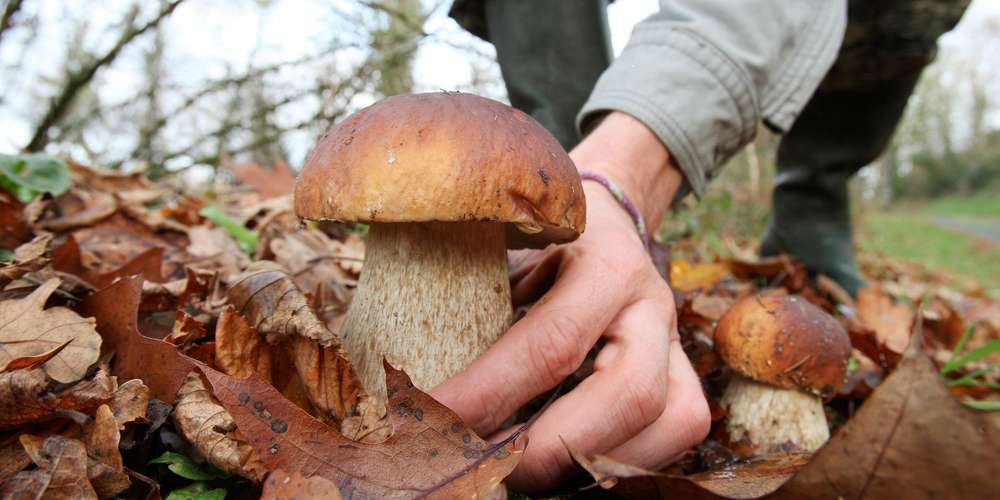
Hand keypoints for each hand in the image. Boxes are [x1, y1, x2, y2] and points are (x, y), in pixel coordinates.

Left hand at [431, 183, 709, 489]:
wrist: (606, 220)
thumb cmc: (538, 237)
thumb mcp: (504, 242)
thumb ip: (466, 287)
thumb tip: (383, 358)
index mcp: (605, 263)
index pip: (551, 342)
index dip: (489, 393)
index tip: (429, 422)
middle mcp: (651, 303)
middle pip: (629, 394)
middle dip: (550, 447)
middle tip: (486, 467)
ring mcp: (676, 342)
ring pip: (670, 422)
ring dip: (589, 460)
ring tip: (519, 471)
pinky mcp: (684, 375)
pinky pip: (677, 433)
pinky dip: (621, 459)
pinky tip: (562, 460)